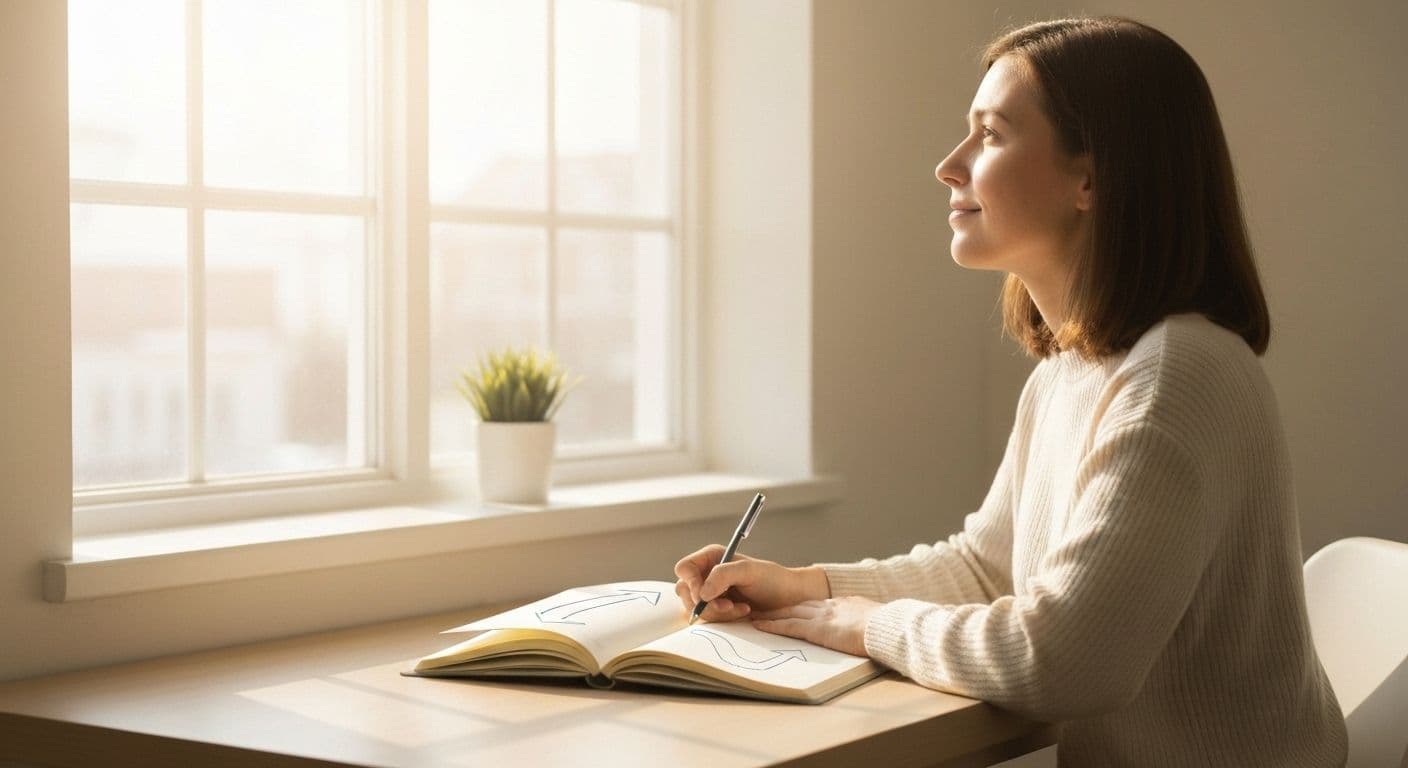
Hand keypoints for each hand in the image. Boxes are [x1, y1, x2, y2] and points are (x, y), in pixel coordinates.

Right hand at [673, 545, 830, 622]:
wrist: (789, 598)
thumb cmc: (772, 579)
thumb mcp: (749, 571)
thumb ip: (723, 575)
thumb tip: (701, 592)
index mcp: (711, 557)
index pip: (684, 568)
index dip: (690, 582)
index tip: (704, 594)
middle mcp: (707, 574)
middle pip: (685, 592)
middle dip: (706, 603)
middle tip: (728, 605)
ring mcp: (711, 593)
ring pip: (696, 608)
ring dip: (718, 612)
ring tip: (742, 608)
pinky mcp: (716, 609)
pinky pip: (708, 619)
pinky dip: (723, 619)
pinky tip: (742, 612)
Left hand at [750, 597, 882, 656]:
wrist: (888, 627)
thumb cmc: (889, 629)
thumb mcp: (878, 621)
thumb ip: (868, 623)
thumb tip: (871, 631)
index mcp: (847, 604)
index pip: (819, 604)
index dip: (804, 607)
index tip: (794, 608)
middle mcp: (831, 606)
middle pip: (800, 605)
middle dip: (782, 607)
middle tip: (765, 607)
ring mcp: (822, 616)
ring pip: (789, 612)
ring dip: (771, 614)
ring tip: (755, 615)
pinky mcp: (817, 629)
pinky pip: (788, 626)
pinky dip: (772, 625)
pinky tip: (759, 625)